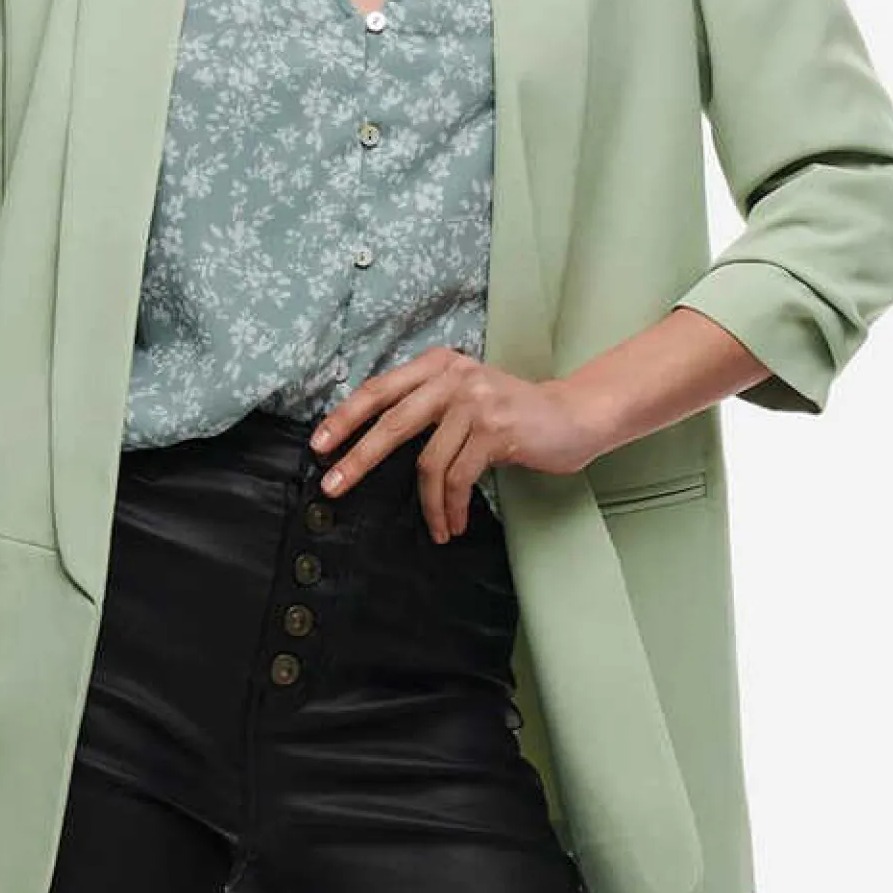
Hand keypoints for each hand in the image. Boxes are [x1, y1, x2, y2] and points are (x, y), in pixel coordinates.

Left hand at [309, 348, 597, 541]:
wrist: (572, 415)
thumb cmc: (512, 414)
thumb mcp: (464, 396)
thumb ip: (426, 406)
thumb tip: (371, 439)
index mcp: (438, 364)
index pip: (380, 389)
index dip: (345, 416)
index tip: (319, 444)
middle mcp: (453, 376)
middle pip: (392, 421)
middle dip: (358, 457)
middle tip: (333, 485)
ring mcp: (474, 401)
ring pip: (428, 461)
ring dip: (427, 504)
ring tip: (433, 528)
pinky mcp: (495, 430)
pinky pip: (458, 478)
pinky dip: (450, 507)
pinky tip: (451, 524)